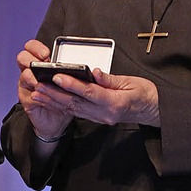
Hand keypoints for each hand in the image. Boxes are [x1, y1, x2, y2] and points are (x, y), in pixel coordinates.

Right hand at [17, 39, 73, 139]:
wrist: (57, 120)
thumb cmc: (63, 96)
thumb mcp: (70, 81)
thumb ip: (73, 72)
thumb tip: (90, 69)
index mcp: (39, 63)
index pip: (31, 47)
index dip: (36, 48)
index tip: (46, 53)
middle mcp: (30, 71)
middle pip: (22, 57)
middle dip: (31, 59)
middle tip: (41, 64)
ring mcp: (26, 85)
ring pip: (24, 75)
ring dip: (32, 77)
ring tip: (41, 81)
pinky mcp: (27, 100)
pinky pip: (29, 95)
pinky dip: (38, 95)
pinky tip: (45, 96)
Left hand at [45, 69, 159, 126]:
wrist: (153, 110)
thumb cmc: (144, 94)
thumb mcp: (131, 82)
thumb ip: (110, 79)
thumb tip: (95, 72)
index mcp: (114, 103)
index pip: (89, 92)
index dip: (72, 84)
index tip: (58, 76)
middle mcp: (105, 113)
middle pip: (76, 103)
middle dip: (55, 94)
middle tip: (38, 85)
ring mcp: (100, 118)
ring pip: (73, 109)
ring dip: (54, 101)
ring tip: (38, 93)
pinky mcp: (97, 118)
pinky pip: (76, 112)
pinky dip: (62, 106)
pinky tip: (50, 100)